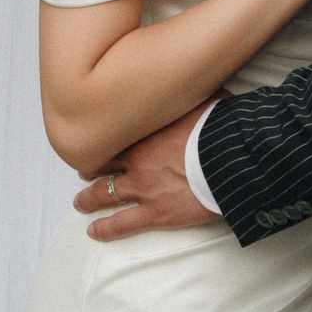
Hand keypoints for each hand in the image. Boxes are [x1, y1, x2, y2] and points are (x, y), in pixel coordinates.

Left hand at [74, 97, 220, 240]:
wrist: (230, 158)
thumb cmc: (221, 127)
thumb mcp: (203, 100)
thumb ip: (191, 96)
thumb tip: (196, 80)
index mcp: (148, 132)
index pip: (115, 136)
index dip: (105, 141)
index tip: (99, 141)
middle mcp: (138, 159)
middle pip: (104, 164)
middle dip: (91, 169)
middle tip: (84, 173)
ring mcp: (144, 187)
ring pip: (105, 193)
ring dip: (89, 199)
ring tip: (80, 203)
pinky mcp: (156, 213)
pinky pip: (123, 223)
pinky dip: (105, 228)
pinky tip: (94, 231)